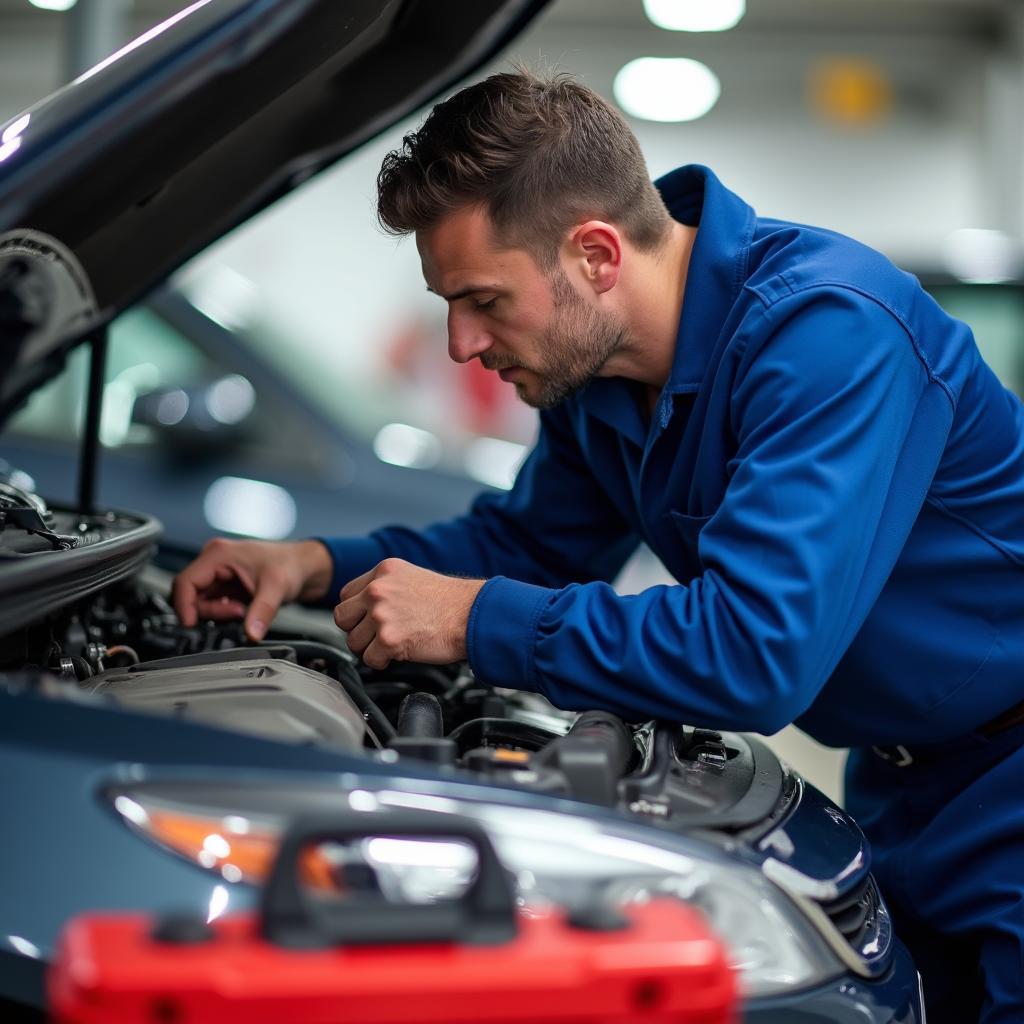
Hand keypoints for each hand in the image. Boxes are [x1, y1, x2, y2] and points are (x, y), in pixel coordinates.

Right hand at [172, 537, 333, 640]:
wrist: (305, 567)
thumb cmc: (291, 565)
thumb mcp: (277, 587)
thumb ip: (262, 611)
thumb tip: (251, 633)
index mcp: (218, 554)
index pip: (185, 582)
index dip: (184, 606)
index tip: (192, 625)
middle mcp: (214, 562)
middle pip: (190, 595)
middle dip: (209, 611)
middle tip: (237, 613)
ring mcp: (219, 574)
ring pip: (200, 602)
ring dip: (218, 613)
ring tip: (244, 610)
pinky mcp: (225, 586)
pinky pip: (212, 605)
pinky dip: (223, 613)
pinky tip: (243, 610)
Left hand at [334, 558, 483, 669]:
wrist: (473, 615)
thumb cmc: (451, 601)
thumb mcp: (413, 578)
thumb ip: (386, 587)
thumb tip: (366, 607)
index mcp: (384, 572)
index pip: (346, 594)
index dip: (357, 611)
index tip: (368, 619)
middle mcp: (378, 590)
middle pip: (342, 617)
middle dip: (357, 630)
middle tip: (375, 636)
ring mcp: (382, 615)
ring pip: (353, 641)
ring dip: (370, 648)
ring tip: (391, 645)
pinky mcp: (389, 640)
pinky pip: (369, 659)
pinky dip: (382, 662)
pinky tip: (398, 654)